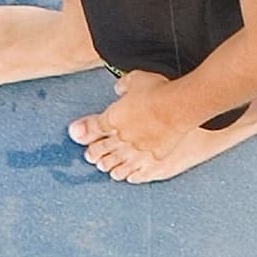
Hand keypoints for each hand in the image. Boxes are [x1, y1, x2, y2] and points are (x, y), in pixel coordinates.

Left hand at [67, 79, 191, 182]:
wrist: (177, 106)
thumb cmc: (158, 91)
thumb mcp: (136, 79)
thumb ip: (124, 85)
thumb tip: (119, 87)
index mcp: (114, 118)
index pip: (93, 129)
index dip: (83, 133)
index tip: (79, 136)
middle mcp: (122, 138)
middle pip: (102, 150)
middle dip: (94, 154)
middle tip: (90, 157)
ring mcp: (137, 151)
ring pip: (117, 166)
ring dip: (110, 167)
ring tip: (107, 169)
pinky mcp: (153, 160)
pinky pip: (138, 174)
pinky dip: (131, 176)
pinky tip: (129, 177)